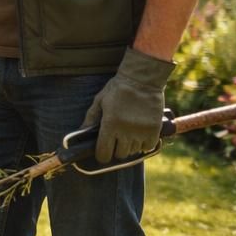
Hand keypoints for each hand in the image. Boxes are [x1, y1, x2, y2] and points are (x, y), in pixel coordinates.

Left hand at [82, 47, 174, 162]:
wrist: (142, 79)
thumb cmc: (117, 89)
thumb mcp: (100, 101)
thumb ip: (90, 118)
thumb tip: (81, 132)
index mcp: (109, 125)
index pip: (104, 152)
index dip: (101, 156)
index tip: (102, 154)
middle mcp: (125, 131)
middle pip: (120, 154)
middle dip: (116, 150)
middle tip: (115, 143)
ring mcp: (141, 131)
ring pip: (134, 151)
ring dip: (130, 147)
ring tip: (128, 137)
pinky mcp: (155, 129)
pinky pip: (148, 147)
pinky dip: (144, 145)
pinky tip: (140, 137)